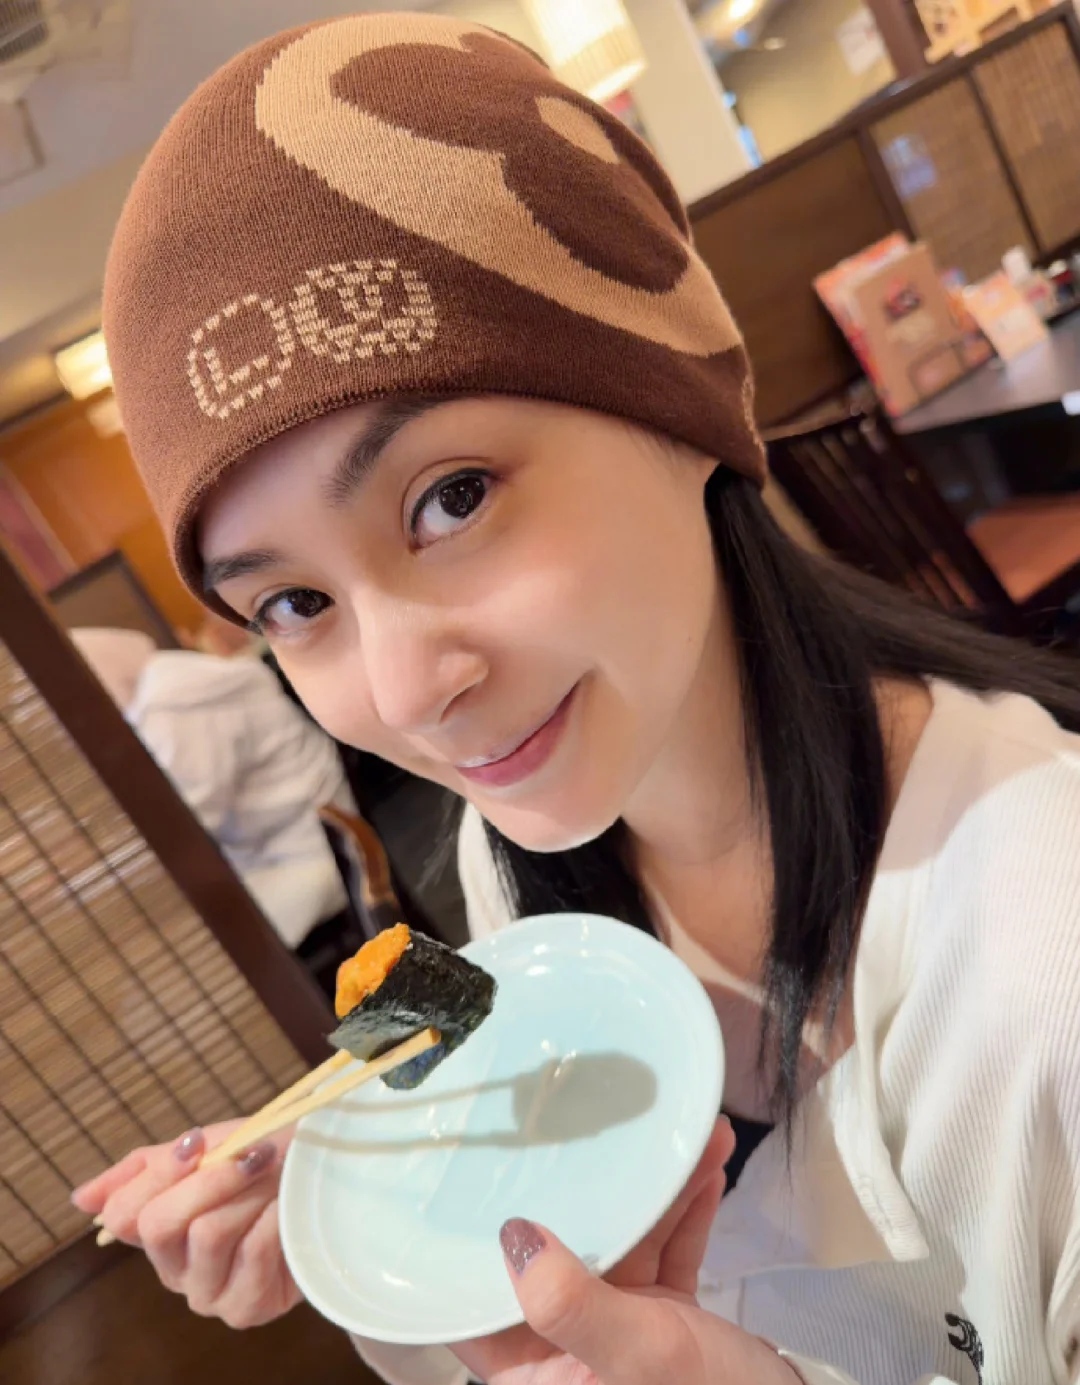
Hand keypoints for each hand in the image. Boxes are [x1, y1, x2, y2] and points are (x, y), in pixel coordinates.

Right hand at [71, 1122, 300, 1328]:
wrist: (328, 1185)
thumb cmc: (266, 1162)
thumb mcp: (208, 1147)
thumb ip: (143, 1170)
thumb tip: (81, 1200)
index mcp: (157, 1233)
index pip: (123, 1214)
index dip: (160, 1172)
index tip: (199, 1141)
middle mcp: (174, 1271)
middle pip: (159, 1224)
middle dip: (209, 1179)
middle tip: (252, 1153)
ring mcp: (207, 1294)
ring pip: (206, 1233)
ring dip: (249, 1194)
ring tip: (276, 1179)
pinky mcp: (245, 1309)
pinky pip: (249, 1254)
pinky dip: (272, 1218)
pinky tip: (286, 1208)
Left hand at [453, 1119, 798, 1384]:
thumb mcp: (639, 1359)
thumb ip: (571, 1303)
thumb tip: (512, 1235)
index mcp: (536, 1375)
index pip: (479, 1304)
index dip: (474, 1242)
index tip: (485, 1169)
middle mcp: (566, 1352)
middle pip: (560, 1255)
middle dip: (592, 1188)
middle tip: (607, 1126)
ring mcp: (618, 1333)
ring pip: (623, 1245)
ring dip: (656, 1192)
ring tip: (689, 1136)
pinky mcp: (665, 1323)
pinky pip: (666, 1255)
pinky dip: (686, 1214)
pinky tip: (707, 1167)